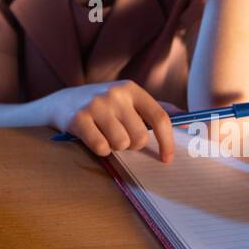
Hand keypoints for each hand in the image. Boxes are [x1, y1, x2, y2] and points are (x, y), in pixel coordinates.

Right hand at [52, 80, 175, 161]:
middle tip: (121, 138)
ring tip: (105, 135)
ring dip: (115, 147)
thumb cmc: (103, 106)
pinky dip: (100, 150)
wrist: (61, 102)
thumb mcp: (126, 100)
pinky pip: (101, 147)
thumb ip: (153, 110)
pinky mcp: (78, 118)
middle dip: (132, 144)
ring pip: (121, 144)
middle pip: (140, 136)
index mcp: (131, 89)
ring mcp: (96, 105)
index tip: (167, 158)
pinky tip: (92, 138)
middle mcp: (115, 94)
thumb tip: (187, 123)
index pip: (159, 117)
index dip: (167, 141)